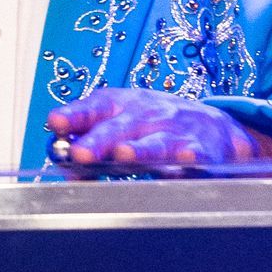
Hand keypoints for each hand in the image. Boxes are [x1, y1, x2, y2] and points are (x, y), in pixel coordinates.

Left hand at [47, 90, 271, 174]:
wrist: (215, 126)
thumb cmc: (157, 126)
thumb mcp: (124, 123)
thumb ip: (91, 141)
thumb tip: (63, 165)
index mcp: (124, 106)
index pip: (95, 107)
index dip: (75, 115)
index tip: (56, 122)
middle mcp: (148, 115)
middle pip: (121, 127)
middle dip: (100, 141)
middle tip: (79, 154)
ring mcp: (175, 132)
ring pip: (156, 142)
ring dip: (140, 149)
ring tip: (123, 155)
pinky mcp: (202, 151)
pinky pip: (194, 157)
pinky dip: (188, 160)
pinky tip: (182, 163)